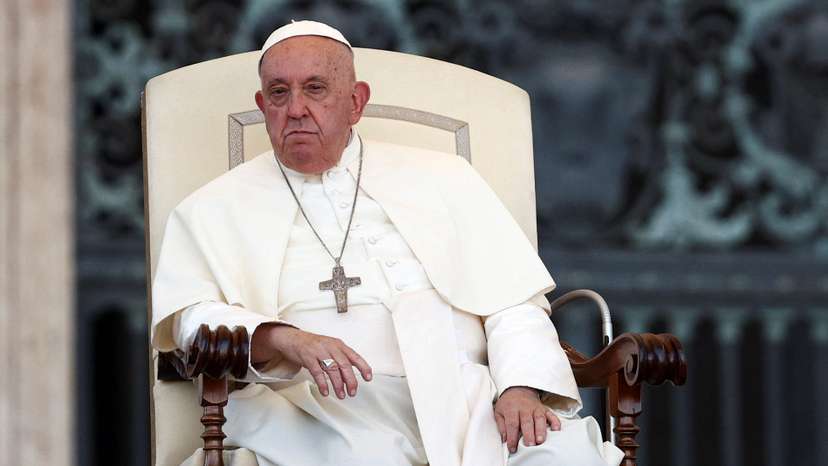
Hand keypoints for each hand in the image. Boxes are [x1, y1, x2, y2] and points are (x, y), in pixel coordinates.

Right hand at [252, 325, 371, 398]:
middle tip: (353, 391)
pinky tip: (325, 391)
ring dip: (338, 384)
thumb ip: (340, 358)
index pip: (354, 356)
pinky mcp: (308, 357)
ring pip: (332, 369)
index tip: (368, 377)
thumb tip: (351, 375)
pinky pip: (317, 372)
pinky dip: (322, 383)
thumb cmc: (313, 345)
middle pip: (344, 364)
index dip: (363, 367)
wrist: (293, 338)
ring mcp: (319, 351)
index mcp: (338, 345)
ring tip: (341, 394)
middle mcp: (330, 347)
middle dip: (350, 380)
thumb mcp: (330, 347)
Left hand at [494, 386, 560, 452]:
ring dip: (541, 430)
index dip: (512, 437)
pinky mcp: (544, 409)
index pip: (512, 424)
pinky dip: (555, 422)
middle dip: (529, 434)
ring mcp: (536, 408)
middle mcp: (524, 408)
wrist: (518, 390)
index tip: (512, 448)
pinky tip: (556, 430)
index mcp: (511, 409)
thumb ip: (501, 426)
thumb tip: (504, 440)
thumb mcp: (499, 412)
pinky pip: (551, 414)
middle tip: (529, 445)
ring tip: (540, 440)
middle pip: (527, 422)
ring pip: (539, 418)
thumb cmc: (508, 404)